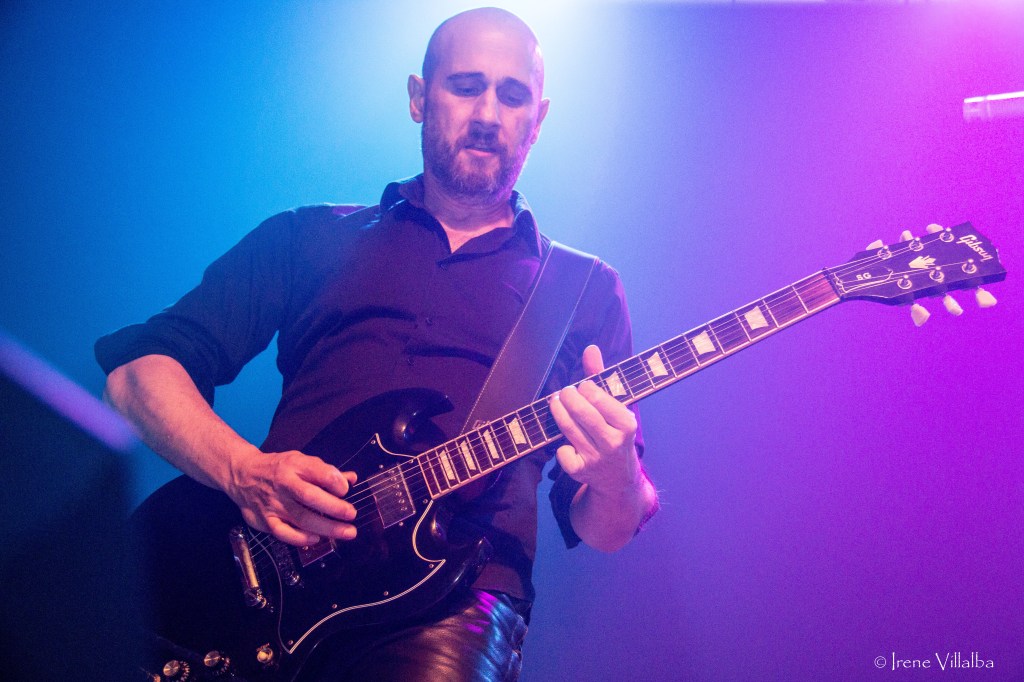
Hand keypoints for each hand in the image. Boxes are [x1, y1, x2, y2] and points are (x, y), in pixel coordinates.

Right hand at [226, 449, 357, 546]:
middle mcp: (284, 484)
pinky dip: (301, 538)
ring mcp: (274, 503)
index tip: (346, 490)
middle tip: (351, 514)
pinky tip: (316, 539)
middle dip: (335, 507)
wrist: (243, 474)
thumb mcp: (300, 461)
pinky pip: (284, 533)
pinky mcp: (265, 519)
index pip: (319, 472)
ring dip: (326, 528)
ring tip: (346, 532)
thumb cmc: (279, 468)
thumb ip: (325, 472)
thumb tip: (351, 479)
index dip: (336, 482)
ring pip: (301, 518)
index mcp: (294, 465)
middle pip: (311, 497)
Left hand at [549, 345, 640, 494]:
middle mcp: (614, 443)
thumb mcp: (616, 408)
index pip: (600, 400)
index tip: (582, 386)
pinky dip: (561, 444)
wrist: (619, 481)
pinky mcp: (581, 472)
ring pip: (568, 429)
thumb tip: (590, 348)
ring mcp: (596, 459)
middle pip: (582, 413)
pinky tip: (568, 441)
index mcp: (627, 424)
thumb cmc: (615, 434)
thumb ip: (601, 377)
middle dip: (567, 397)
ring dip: (558, 412)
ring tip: (556, 403)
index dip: (586, 389)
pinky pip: (562, 451)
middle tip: (564, 392)